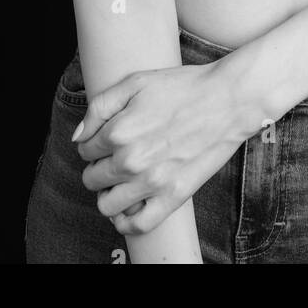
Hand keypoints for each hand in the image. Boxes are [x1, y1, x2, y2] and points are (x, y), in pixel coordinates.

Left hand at [72, 60, 250, 235]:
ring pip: (106, 205)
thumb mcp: (136, 82)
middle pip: (92, 178)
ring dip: (107, 194)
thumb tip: (79, 136)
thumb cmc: (183, 87)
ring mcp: (152, 182)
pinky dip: (126, 221)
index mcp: (119, 130)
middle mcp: (131, 160)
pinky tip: (128, 207)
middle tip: (115, 157)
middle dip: (98, 167)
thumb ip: (99, 107)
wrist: (228, 100)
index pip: (85, 149)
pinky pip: (137, 224)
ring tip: (120, 182)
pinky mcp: (173, 197)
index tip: (106, 139)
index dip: (92, 143)